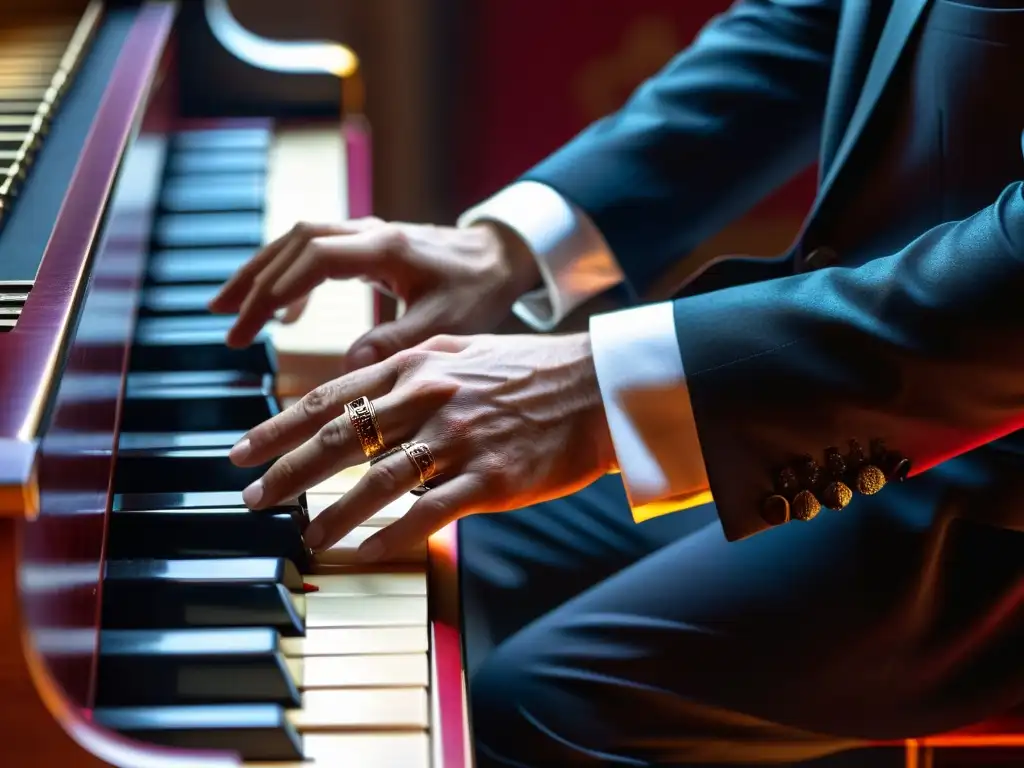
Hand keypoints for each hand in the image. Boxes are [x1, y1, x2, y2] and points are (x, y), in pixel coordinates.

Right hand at [208, 218, 540, 368]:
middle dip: (254, 281)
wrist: (499, 257)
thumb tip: (349, 368)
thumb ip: (398, 341)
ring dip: (261, 271)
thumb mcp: (445, 323)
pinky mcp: (366, 243)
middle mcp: (368, 232)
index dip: (273, 292)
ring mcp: (365, 233)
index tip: (246, 330)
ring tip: (226, 308)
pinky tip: (284, 312)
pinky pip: (313, 248)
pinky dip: (288, 274)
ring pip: (297, 240)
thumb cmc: (477, 290)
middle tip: (222, 322)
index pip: (312, 260)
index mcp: (385, 248)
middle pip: (293, 243)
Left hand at [229, 332, 615, 559]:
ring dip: (333, 514)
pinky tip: (365, 553)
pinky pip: (430, 513)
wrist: (596, 385)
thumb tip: (356, 394)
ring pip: (377, 481)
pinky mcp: (490, 477)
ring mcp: (458, 439)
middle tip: (251, 500)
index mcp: (415, 366)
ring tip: (305, 537)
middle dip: (285, 473)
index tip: (241, 452)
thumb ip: (406, 369)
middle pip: (339, 440)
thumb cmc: (526, 370)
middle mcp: (428, 398)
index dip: (277, 428)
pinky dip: (393, 536)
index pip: (328, 399)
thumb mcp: (457, 350)